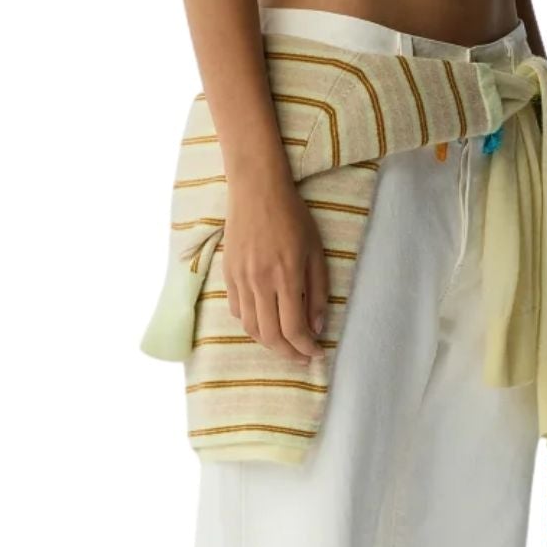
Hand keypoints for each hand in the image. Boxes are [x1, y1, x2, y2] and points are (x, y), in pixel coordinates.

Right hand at [223, 165, 327, 361]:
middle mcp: (260, 282)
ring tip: (285, 344)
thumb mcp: (315, 252)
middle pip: (271, 336)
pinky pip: (238, 311)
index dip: (307, 348)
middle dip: (288, 353)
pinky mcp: (228, 274)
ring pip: (251, 328)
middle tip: (302, 356)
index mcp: (286, 276)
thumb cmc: (292, 217)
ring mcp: (240, 279)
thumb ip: (318, 292)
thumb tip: (316, 327)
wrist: (256, 190)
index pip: (294, 329)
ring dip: (269, 343)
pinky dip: (252, 324)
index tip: (317, 352)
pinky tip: (265, 321)